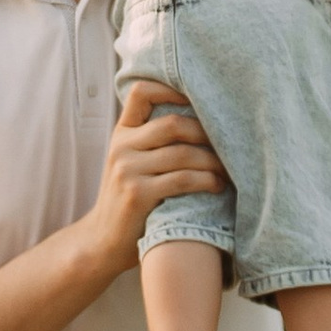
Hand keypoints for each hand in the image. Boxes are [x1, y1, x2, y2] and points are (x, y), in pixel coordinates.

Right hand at [87, 74, 227, 273]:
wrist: (103, 241)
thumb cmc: (129, 200)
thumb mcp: (130, 162)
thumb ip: (151, 140)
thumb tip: (199, 117)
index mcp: (121, 133)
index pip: (142, 92)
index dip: (171, 88)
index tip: (199, 99)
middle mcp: (121, 147)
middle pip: (172, 123)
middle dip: (206, 132)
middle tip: (227, 144)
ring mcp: (127, 170)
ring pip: (183, 153)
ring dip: (213, 161)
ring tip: (228, 170)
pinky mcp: (137, 194)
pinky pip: (183, 180)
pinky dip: (207, 181)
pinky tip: (217, 186)